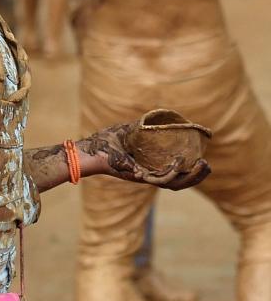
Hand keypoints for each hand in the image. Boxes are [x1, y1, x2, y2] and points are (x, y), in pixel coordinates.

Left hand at [77, 122, 210, 190]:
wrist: (92, 149)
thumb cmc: (109, 141)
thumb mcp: (133, 130)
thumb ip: (149, 125)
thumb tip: (166, 115)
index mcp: (152, 167)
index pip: (177, 173)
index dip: (192, 169)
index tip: (204, 158)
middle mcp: (151, 175)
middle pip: (181, 182)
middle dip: (197, 176)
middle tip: (208, 165)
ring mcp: (146, 178)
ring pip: (175, 184)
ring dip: (191, 177)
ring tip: (203, 165)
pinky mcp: (139, 178)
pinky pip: (161, 180)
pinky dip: (172, 172)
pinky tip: (178, 161)